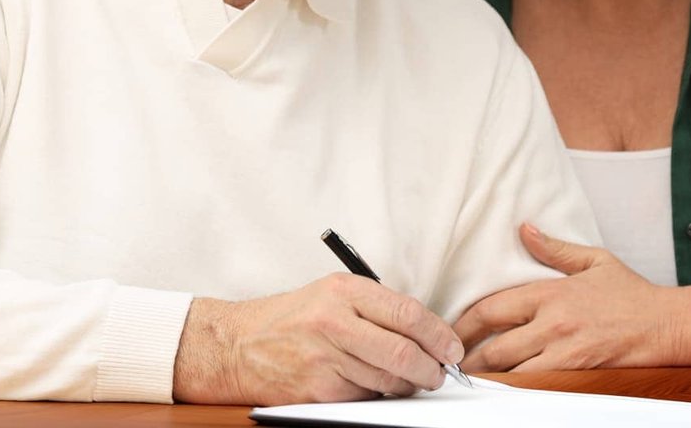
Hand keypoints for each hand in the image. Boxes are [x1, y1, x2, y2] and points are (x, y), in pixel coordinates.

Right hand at [173, 273, 463, 404]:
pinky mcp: (316, 391)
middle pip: (402, 352)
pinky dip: (378, 396)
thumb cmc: (291, 318)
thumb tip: (425, 333)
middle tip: (440, 373)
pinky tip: (376, 388)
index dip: (438, 335)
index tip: (452, 348)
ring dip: (408, 386)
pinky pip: (363, 398)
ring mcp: (324, 359)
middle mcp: (335, 322)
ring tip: (411, 381)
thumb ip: (376, 308)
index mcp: (344, 291)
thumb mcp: (333, 293)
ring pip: (387, 380)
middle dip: (431, 368)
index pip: (407, 313)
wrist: (237, 345)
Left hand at [454, 223, 679, 371]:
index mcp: (551, 294)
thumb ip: (554, 249)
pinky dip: (516, 388)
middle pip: (495, 346)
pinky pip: (536, 386)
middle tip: (448, 363)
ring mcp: (564, 353)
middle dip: (467, 357)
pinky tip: (502, 391)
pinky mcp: (577, 375)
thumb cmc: (631, 294)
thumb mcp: (594, 261)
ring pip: (512, 371)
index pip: (493, 309)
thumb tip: (524, 229)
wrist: (666, 326)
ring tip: (468, 381)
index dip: (464, 322)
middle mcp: (553, 324)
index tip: (450, 330)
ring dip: (488, 377)